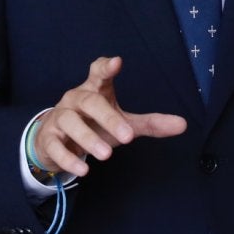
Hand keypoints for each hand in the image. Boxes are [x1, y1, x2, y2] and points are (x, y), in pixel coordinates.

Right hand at [33, 56, 186, 177]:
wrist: (54, 140)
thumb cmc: (93, 125)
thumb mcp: (122, 123)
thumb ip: (150, 123)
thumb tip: (183, 125)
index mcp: (94, 90)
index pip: (98, 72)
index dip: (106, 67)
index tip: (116, 62)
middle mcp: (75, 99)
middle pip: (89, 101)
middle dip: (107, 118)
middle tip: (128, 137)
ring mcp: (60, 118)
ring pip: (71, 123)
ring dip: (88, 139)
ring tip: (105, 156)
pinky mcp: (49, 139)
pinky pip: (57, 146)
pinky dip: (69, 158)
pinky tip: (83, 170)